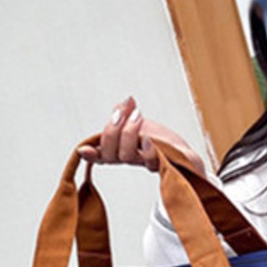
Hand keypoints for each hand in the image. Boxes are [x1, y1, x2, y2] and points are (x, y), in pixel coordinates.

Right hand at [77, 96, 207, 175]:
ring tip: (137, 116)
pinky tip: (148, 140)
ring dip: (128, 133)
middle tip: (122, 114)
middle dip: (112, 131)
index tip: (83, 149)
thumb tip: (127, 101)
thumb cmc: (158, 141)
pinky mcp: (161, 165)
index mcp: (119, 148)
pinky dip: (147, 150)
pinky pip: (150, 162)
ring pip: (126, 155)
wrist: (183, 154)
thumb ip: (127, 113)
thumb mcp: (139, 123)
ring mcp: (143, 163)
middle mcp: (129, 158)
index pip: (100, 153)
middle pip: (109, 153)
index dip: (90, 153)